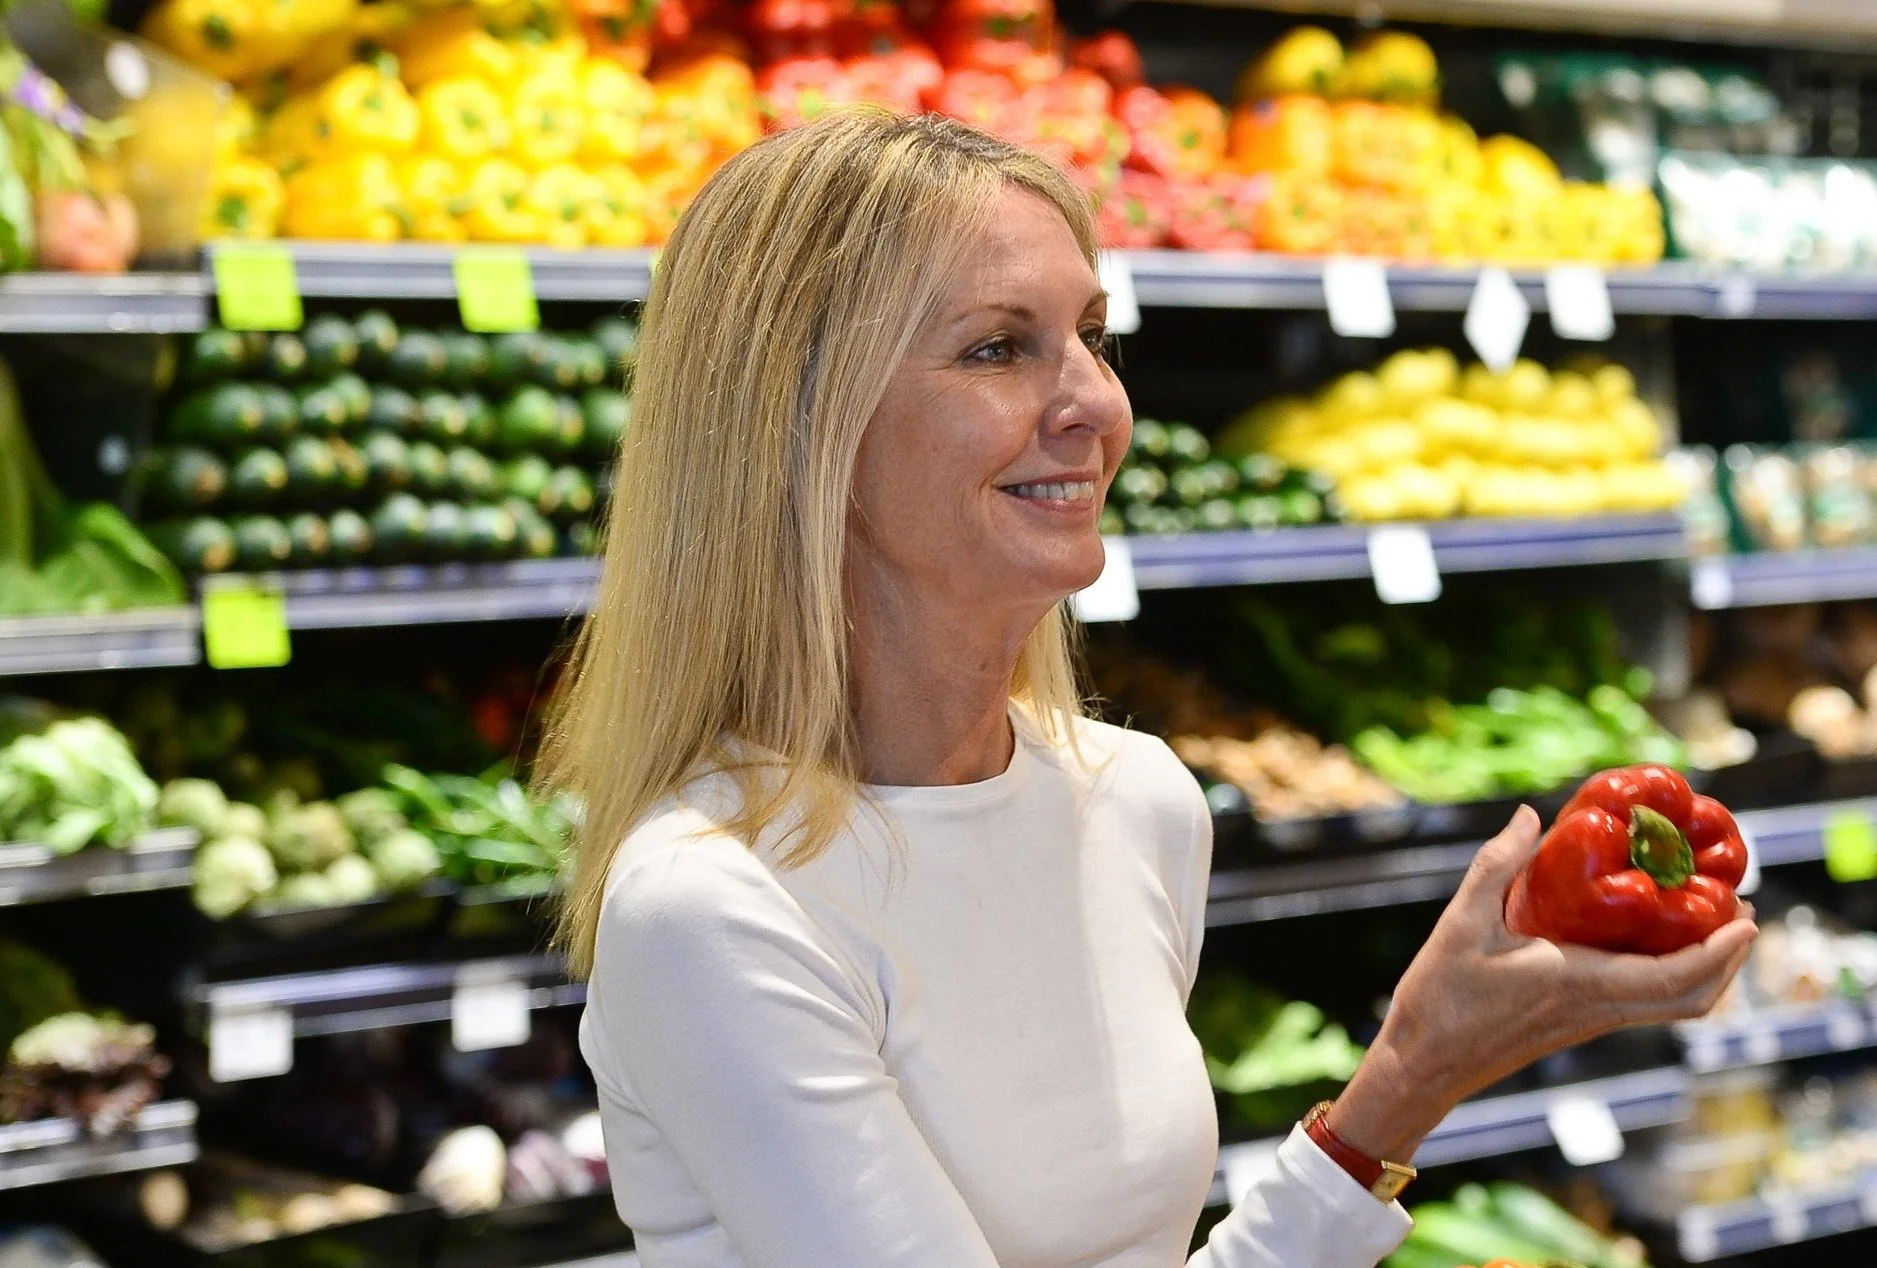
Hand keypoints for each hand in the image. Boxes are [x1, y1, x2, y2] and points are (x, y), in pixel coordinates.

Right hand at [1326, 805, 1756, 1160]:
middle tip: (1741, 911)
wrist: (1424, 1065)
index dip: (1719, 951)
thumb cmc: (1441, 999)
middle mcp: (1597, 1007)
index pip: (1674, 977)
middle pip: (1691, 999)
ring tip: (1710, 922)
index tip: (1745, 918)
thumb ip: (1496, 865)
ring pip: (1673, 1006)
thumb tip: (1530, 816)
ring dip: (1705, 970)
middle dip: (1727, 959)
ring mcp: (1590, 1020)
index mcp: (1579, 983)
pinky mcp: (1578, 1023)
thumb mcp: (1461, 922)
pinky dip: (1672, 977)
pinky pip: (1646, 1005)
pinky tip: (1652, 942)